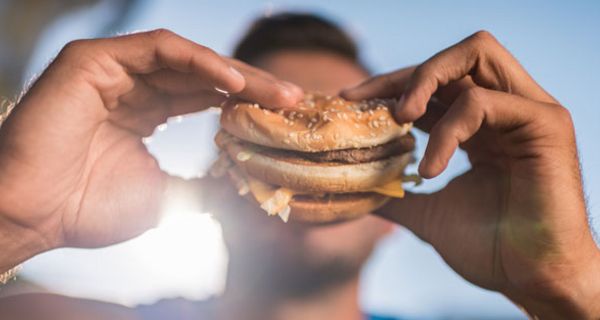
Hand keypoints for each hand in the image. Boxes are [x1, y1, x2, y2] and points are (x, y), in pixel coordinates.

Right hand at [0, 29, 302, 271]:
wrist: (32, 214)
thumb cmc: (87, 209)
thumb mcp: (164, 196)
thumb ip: (203, 184)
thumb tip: (244, 188)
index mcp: (146, 113)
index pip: (207, 98)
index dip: (247, 105)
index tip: (287, 118)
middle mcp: (133, 87)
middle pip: (205, 76)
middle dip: (253, 87)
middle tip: (295, 100)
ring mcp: (114, 70)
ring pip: (189, 59)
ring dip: (236, 74)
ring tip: (277, 94)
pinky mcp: (96, 60)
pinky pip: (160, 50)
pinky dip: (200, 62)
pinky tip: (234, 83)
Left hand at [342, 31, 599, 318]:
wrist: (534, 280)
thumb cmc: (491, 248)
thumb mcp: (430, 213)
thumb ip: (397, 195)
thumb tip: (356, 190)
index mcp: (482, 126)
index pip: (435, 85)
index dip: (391, 85)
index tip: (350, 100)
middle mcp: (506, 109)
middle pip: (455, 57)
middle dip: (407, 73)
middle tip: (369, 102)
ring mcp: (528, 111)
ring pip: (476, 56)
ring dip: (426, 80)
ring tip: (399, 118)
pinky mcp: (545, 124)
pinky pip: (482, 104)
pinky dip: (447, 131)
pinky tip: (430, 169)